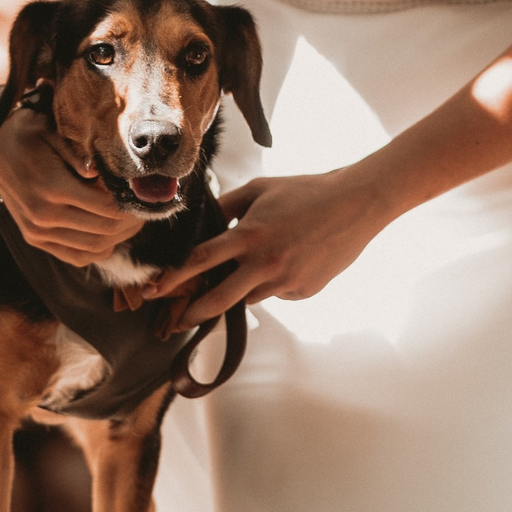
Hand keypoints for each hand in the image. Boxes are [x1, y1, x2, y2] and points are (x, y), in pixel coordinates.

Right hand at [0, 106, 143, 266]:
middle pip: (105, 230)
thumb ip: (78, 152)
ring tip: (132, 221)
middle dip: (131, 222)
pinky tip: (110, 233)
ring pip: (94, 248)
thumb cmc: (28, 133)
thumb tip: (100, 172)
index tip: (142, 194)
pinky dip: (99, 249)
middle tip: (145, 209)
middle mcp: (44, 215)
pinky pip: (77, 256)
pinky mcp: (35, 239)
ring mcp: (38, 231)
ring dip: (120, 238)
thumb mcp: (51, 130)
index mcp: (51, 187)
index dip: (130, 204)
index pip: (107, 207)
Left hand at [146, 170, 387, 328]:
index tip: (155, 289)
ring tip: (255, 267)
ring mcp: (286, 281)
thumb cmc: (307, 192)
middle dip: (193, 314)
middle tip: (177, 320)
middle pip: (219, 300)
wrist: (356, 204)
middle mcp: (265, 263)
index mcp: (250, 235)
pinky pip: (276, 293)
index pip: (201, 260)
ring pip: (249, 297)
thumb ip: (228, 208)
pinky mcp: (304, 291)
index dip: (174, 277)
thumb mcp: (260, 191)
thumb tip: (205, 223)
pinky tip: (290, 260)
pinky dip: (273, 283)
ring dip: (240, 289)